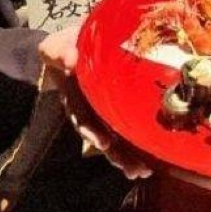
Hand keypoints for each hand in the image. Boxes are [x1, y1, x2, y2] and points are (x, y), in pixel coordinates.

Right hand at [38, 26, 151, 178]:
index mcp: (76, 96)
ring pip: (117, 137)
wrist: (80, 41)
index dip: (92, 131)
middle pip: (102, 135)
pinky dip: (138, 141)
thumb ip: (59, 53)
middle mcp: (90, 109)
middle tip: (132, 169)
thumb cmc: (67, 45)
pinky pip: (128, 126)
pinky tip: (152, 157)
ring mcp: (105, 109)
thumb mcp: (57, 47)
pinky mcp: (119, 105)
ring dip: (128, 155)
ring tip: (143, 170)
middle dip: (116, 154)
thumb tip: (70, 60)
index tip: (103, 143)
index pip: (83, 118)